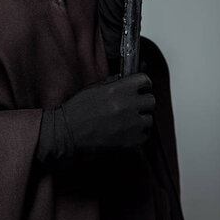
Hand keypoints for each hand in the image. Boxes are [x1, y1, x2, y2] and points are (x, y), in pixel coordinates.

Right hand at [35, 72, 155, 164]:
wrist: (68, 131)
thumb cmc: (78, 109)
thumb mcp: (96, 88)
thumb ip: (115, 82)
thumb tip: (130, 78)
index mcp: (118, 89)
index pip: (144, 80)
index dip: (143, 83)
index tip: (141, 86)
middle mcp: (127, 106)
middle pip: (151, 100)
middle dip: (144, 100)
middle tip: (136, 103)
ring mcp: (130, 125)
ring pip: (150, 119)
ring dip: (142, 118)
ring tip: (130, 118)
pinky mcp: (130, 141)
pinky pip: (145, 135)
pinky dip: (139, 133)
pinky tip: (128, 130)